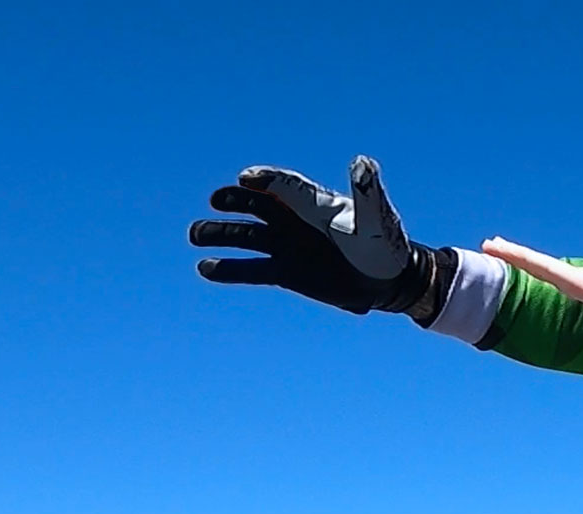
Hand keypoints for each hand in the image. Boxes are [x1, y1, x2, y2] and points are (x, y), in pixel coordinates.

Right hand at [190, 156, 429, 314]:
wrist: (389, 280)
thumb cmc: (385, 242)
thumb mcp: (377, 216)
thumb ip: (367, 191)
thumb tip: (362, 163)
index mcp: (315, 203)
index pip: (284, 185)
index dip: (265, 180)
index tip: (246, 179)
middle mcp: (294, 220)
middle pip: (258, 205)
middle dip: (236, 202)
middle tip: (217, 200)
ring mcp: (288, 246)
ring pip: (246, 236)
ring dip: (220, 233)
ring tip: (194, 234)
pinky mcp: (286, 273)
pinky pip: (252, 270)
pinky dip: (229, 269)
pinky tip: (204, 268)